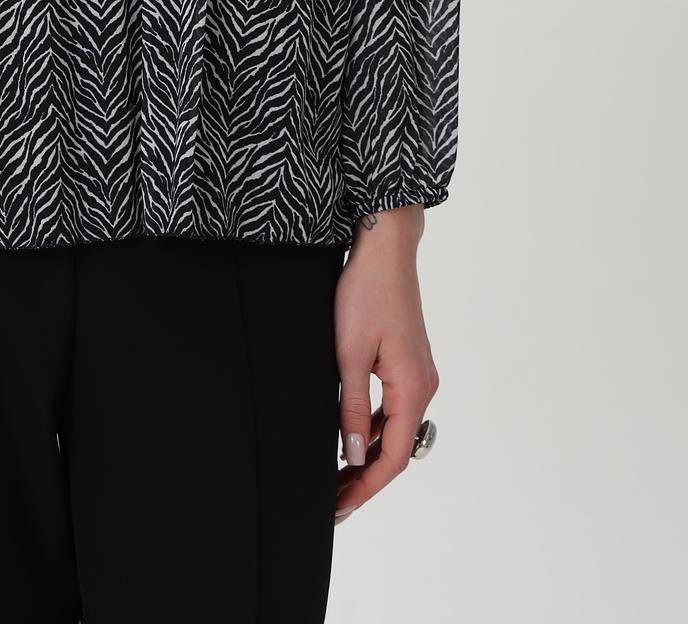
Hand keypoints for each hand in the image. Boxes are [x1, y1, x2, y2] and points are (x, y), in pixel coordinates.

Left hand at [333, 207, 439, 523]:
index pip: (391, 457)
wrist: (384, 248)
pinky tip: (349, 435)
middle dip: (365, 477)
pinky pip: (393, 408)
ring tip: (337, 475)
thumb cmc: (366, 292)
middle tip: (333, 500)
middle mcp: (424, 386)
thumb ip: (352, 407)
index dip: (366, 487)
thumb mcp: (350, 354)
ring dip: (368, 453)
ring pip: (394, 429)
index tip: (340, 507)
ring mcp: (418, 374)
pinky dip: (373, 427)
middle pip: (396, 448)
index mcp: (413, 389)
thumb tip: (352, 455)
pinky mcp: (409, 362)